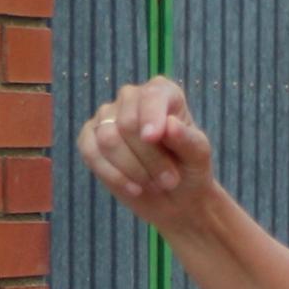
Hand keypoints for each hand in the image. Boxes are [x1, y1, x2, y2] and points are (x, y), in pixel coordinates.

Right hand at [78, 78, 219, 223]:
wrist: (175, 196)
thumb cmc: (190, 169)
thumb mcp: (198, 156)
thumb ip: (187, 139)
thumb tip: (170, 124)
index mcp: (162, 92)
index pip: (152, 96)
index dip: (151, 116)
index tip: (153, 138)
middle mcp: (131, 98)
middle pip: (128, 123)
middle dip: (150, 158)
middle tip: (170, 180)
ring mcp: (106, 116)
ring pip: (108, 140)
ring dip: (134, 169)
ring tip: (155, 184)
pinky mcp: (89, 138)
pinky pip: (91, 153)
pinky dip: (113, 176)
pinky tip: (134, 189)